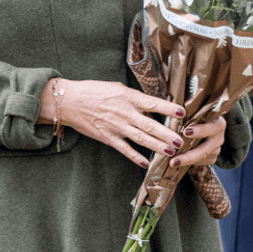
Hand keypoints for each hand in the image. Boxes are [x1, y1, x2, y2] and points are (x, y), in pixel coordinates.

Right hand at [42, 78, 185, 167]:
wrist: (70, 102)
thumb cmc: (94, 91)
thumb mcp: (118, 88)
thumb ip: (134, 97)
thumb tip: (150, 104)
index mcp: (129, 97)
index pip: (153, 103)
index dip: (168, 109)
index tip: (182, 112)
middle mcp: (125, 113)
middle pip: (150, 125)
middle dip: (167, 134)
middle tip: (181, 140)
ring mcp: (116, 127)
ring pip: (141, 139)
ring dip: (157, 146)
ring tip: (171, 151)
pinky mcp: (107, 137)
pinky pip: (124, 149)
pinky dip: (135, 157)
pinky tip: (146, 163)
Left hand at [171, 116, 227, 167]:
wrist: (201, 124)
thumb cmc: (195, 115)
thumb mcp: (193, 112)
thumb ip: (187, 113)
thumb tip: (176, 114)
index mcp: (218, 123)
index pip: (211, 128)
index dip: (200, 130)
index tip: (185, 132)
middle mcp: (219, 137)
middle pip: (206, 150)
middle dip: (189, 156)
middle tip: (173, 162)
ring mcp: (217, 148)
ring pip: (202, 158)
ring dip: (186, 160)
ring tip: (172, 162)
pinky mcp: (213, 157)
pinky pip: (201, 162)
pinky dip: (190, 162)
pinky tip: (181, 160)